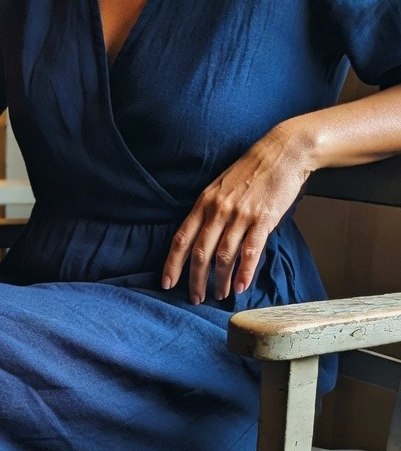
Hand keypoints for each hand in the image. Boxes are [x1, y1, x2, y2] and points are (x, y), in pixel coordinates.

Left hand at [162, 124, 313, 303]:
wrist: (283, 152)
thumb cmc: (251, 171)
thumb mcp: (219, 187)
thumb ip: (208, 212)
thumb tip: (199, 240)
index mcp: (204, 203)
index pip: (181, 239)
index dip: (172, 264)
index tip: (167, 283)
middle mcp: (219, 210)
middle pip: (200, 253)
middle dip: (195, 280)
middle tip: (195, 298)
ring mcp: (241, 215)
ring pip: (223, 256)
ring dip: (220, 281)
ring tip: (220, 295)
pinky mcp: (263, 219)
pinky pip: (250, 251)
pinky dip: (244, 272)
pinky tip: (241, 286)